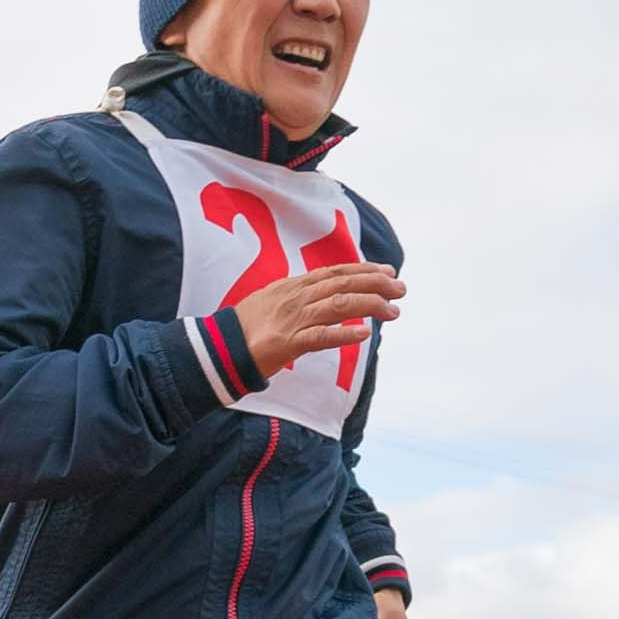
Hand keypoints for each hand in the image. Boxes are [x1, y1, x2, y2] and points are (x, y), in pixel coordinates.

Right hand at [235, 262, 402, 379]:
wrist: (217, 348)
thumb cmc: (245, 328)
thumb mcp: (272, 302)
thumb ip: (298, 297)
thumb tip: (322, 295)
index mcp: (293, 286)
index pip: (335, 273)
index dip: (364, 270)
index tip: (388, 271)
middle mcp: (296, 297)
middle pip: (342, 284)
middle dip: (375, 284)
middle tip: (401, 288)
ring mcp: (292, 319)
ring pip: (338, 305)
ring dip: (369, 305)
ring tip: (393, 310)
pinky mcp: (287, 343)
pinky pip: (320, 337)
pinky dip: (344, 333)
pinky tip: (364, 334)